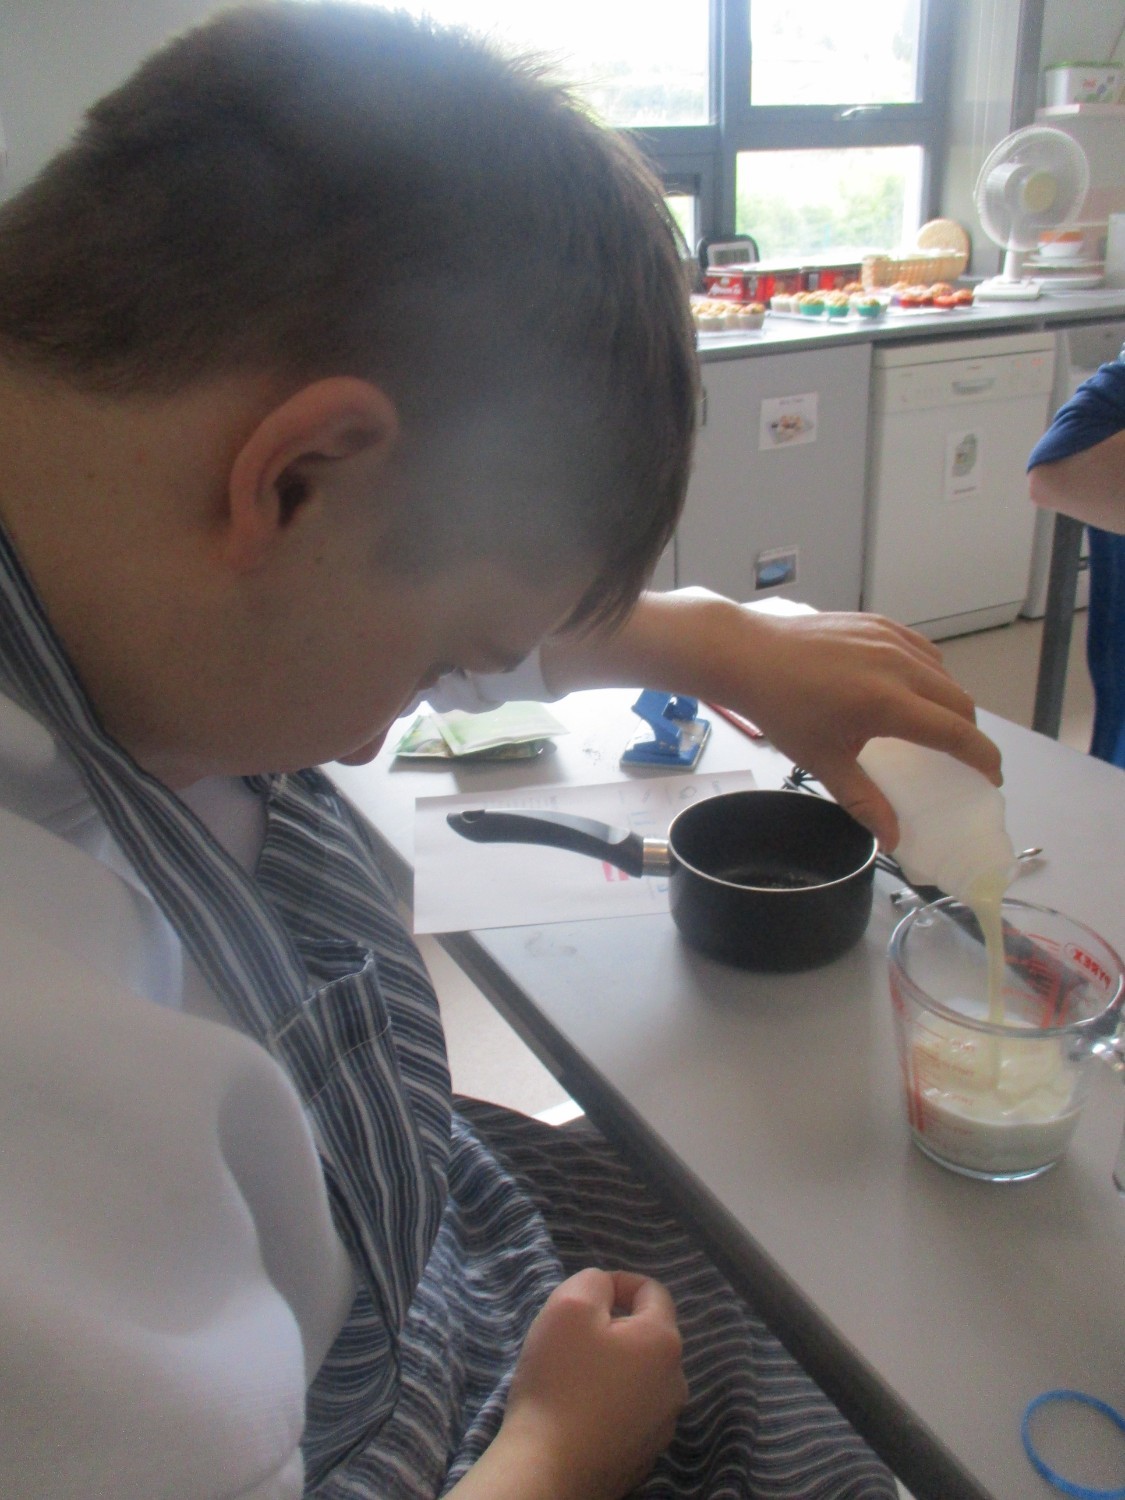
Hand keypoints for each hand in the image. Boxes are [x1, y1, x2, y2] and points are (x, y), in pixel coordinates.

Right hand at [493, 1268, 686, 1499]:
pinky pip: (630, 1412)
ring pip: (639, 1376)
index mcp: (665, 1342)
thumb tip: (607, 1291)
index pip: (652, 1291)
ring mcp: (662, 1425)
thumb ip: (594, 1282)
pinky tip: (579, 1412)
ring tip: (572, 1377)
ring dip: (612, 1366)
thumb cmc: (560, 1381)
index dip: (617, 1283)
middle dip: (612, 1328)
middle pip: (646, 1336)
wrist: (548, 1471)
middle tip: (572, 1339)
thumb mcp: (569, 1307)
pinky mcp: (643, 1456)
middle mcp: (676, 1384)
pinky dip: (609, 1402)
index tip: (583, 1297)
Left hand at [541, 589, 1002, 851]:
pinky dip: (930, 672)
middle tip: (964, 758)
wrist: (749, 655)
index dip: (982, 757)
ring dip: (950, 701)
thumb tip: (893, 840)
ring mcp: (890, 638)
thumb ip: (864, 801)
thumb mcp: (823, 762)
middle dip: (969, 732)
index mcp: (889, 703)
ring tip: (939, 725)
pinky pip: (922, 650)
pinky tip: (916, 689)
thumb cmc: (783, 710)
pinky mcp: (879, 623)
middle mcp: (899, 666)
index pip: (956, 732)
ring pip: (943, 673)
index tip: (992, 777)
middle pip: (959, 701)